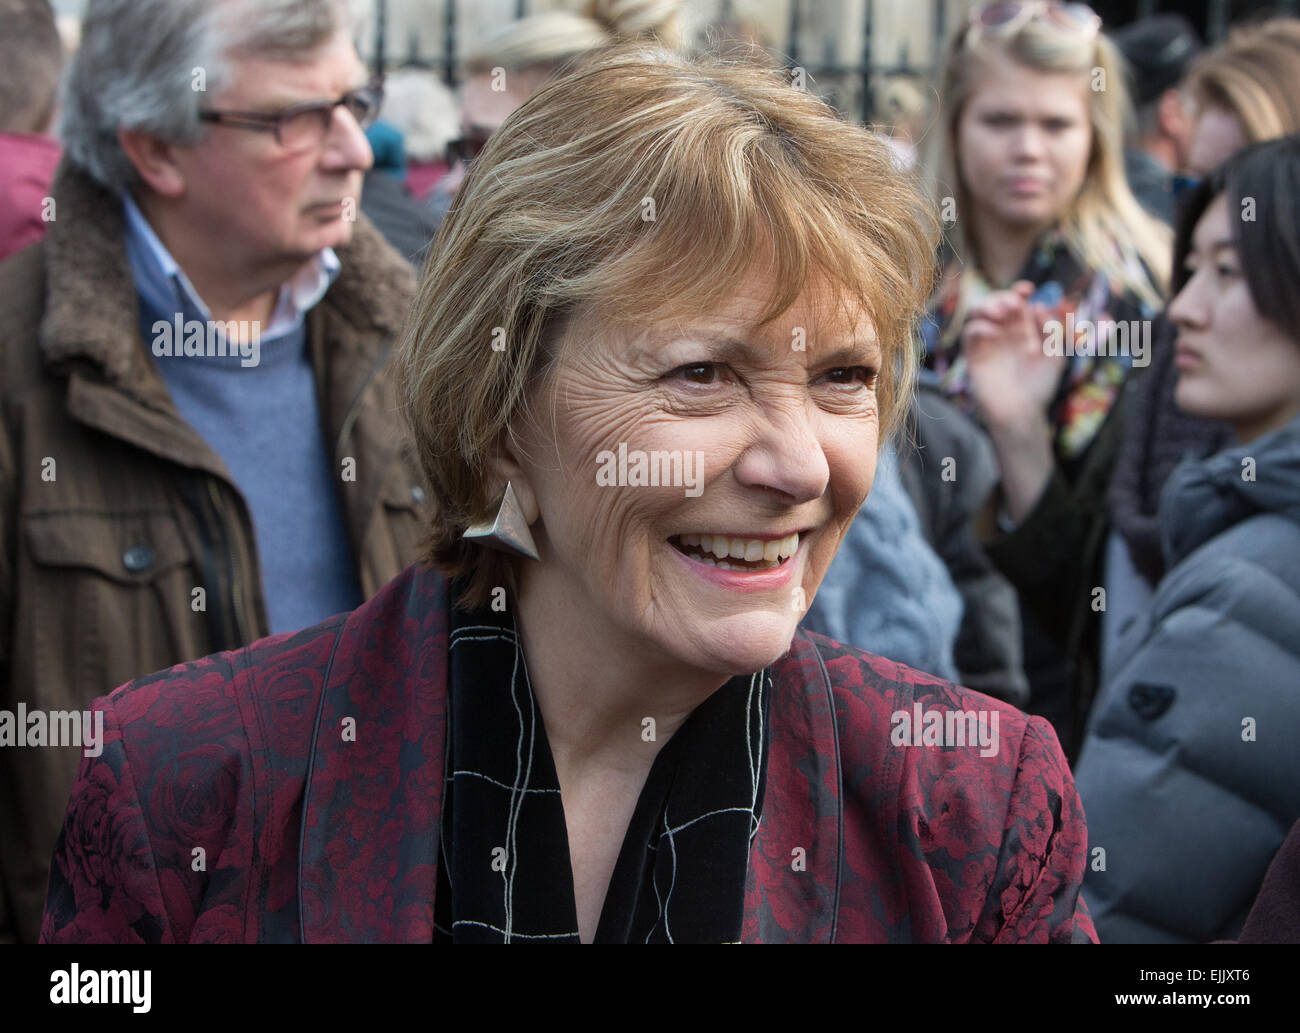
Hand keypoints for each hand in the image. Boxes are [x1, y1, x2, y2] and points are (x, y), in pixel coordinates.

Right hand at [960, 281, 1060, 522]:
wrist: (1021, 412)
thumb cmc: (1039, 385)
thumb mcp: (1054, 355)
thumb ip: (1051, 330)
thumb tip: (1040, 305)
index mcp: (1023, 328)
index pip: (1017, 302)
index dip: (1020, 291)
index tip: (1028, 290)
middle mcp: (1004, 332)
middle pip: (996, 303)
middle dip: (1003, 297)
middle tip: (1014, 305)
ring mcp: (988, 342)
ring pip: (979, 314)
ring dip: (988, 307)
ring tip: (1002, 313)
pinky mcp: (974, 355)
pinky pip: (970, 333)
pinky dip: (980, 326)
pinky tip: (994, 332)